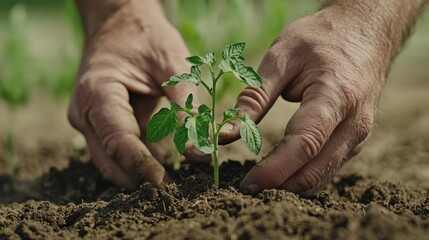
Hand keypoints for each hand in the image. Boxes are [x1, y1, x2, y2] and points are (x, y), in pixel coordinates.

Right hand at [68, 1, 206, 189]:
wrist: (122, 23)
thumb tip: (198, 151)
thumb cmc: (147, 37)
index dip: (140, 165)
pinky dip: (136, 160)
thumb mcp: (174, 65)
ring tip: (168, 185)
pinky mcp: (100, 123)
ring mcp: (88, 119)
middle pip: (108, 157)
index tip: (163, 184)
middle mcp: (85, 110)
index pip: (117, 139)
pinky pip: (116, 149)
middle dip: (137, 176)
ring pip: (110, 158)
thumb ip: (186, 108)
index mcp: (97, 92)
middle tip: (170, 194)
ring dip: (136, 173)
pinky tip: (159, 167)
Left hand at [220, 8, 387, 194]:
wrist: (365, 32)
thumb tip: (225, 134)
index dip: (275, 169)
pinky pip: (326, 168)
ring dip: (289, 186)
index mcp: (336, 96)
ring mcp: (358, 136)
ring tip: (257, 184)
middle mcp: (354, 123)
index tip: (247, 185)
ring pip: (321, 176)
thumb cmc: (321, 39)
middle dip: (278, 186)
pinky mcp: (353, 141)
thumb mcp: (282, 56)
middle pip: (315, 170)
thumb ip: (255, 97)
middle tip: (244, 191)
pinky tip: (279, 174)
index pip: (305, 143)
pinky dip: (301, 177)